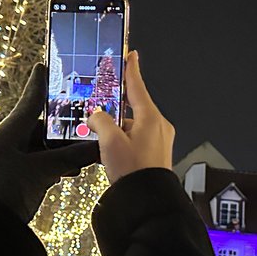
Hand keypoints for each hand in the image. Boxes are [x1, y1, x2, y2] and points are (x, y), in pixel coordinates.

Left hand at [0, 63, 99, 220]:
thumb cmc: (8, 198)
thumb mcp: (42, 174)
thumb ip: (70, 158)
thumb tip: (98, 147)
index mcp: (1, 137)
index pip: (26, 105)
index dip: (39, 86)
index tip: (45, 67)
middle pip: (35, 129)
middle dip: (59, 130)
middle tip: (82, 125)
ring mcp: (0, 163)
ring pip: (35, 148)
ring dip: (58, 151)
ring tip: (81, 153)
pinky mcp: (5, 179)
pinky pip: (31, 164)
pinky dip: (49, 165)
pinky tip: (68, 170)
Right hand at [88, 50, 173, 182]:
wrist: (147, 201)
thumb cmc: (134, 172)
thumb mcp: (109, 141)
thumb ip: (100, 121)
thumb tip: (96, 116)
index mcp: (151, 117)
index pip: (138, 86)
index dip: (132, 69)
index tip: (131, 55)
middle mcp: (159, 126)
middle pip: (133, 108)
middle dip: (115, 111)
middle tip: (99, 114)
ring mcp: (160, 140)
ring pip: (133, 126)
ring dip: (117, 131)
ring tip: (102, 143)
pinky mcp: (157, 154)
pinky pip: (137, 139)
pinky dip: (123, 142)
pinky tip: (112, 154)